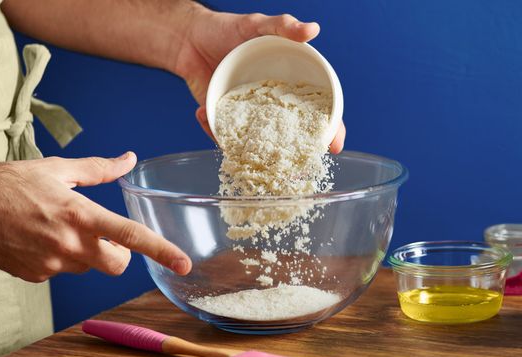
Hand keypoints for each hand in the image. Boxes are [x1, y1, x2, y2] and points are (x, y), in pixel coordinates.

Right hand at [0, 153, 191, 281]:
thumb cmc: (8, 184)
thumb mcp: (57, 169)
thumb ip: (99, 169)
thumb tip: (129, 159)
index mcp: (80, 215)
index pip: (131, 236)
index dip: (162, 250)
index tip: (184, 263)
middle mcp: (69, 244)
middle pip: (117, 264)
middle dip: (119, 254)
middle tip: (103, 235)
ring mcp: (51, 264)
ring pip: (86, 266)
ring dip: (83, 251)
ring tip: (56, 226)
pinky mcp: (35, 276)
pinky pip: (60, 270)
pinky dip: (58, 256)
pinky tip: (38, 238)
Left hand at [173, 8, 345, 152]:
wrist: (188, 37)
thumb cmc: (227, 29)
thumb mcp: (257, 24)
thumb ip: (283, 26)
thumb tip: (312, 30)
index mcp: (290, 86)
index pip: (318, 111)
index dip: (329, 128)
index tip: (334, 145)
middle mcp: (273, 106)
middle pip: (293, 136)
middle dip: (296, 154)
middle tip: (294, 166)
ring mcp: (249, 116)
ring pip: (260, 145)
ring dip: (253, 153)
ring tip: (243, 148)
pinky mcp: (224, 122)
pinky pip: (225, 139)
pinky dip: (214, 134)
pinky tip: (203, 115)